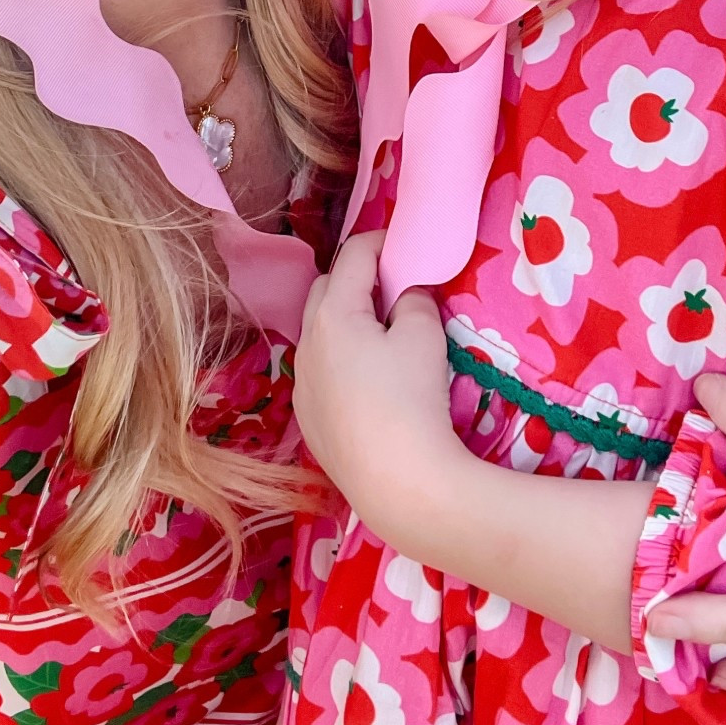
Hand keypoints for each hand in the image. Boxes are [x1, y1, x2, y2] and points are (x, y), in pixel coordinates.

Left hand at [294, 232, 462, 552]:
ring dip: (345, 321)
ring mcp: (302, 383)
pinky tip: (369, 382)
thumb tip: (404, 294)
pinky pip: (320, 371)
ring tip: (382, 335)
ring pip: (319, 332)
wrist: (397, 483)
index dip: (381, 242)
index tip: (404, 245)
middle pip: (327, 289)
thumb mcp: (423, 335)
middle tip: (394, 287)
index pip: (354, 256)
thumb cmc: (411, 398)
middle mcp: (307, 342)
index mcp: (332, 312)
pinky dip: (340, 360)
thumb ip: (413, 300)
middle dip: (357, 279)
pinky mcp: (308, 418)